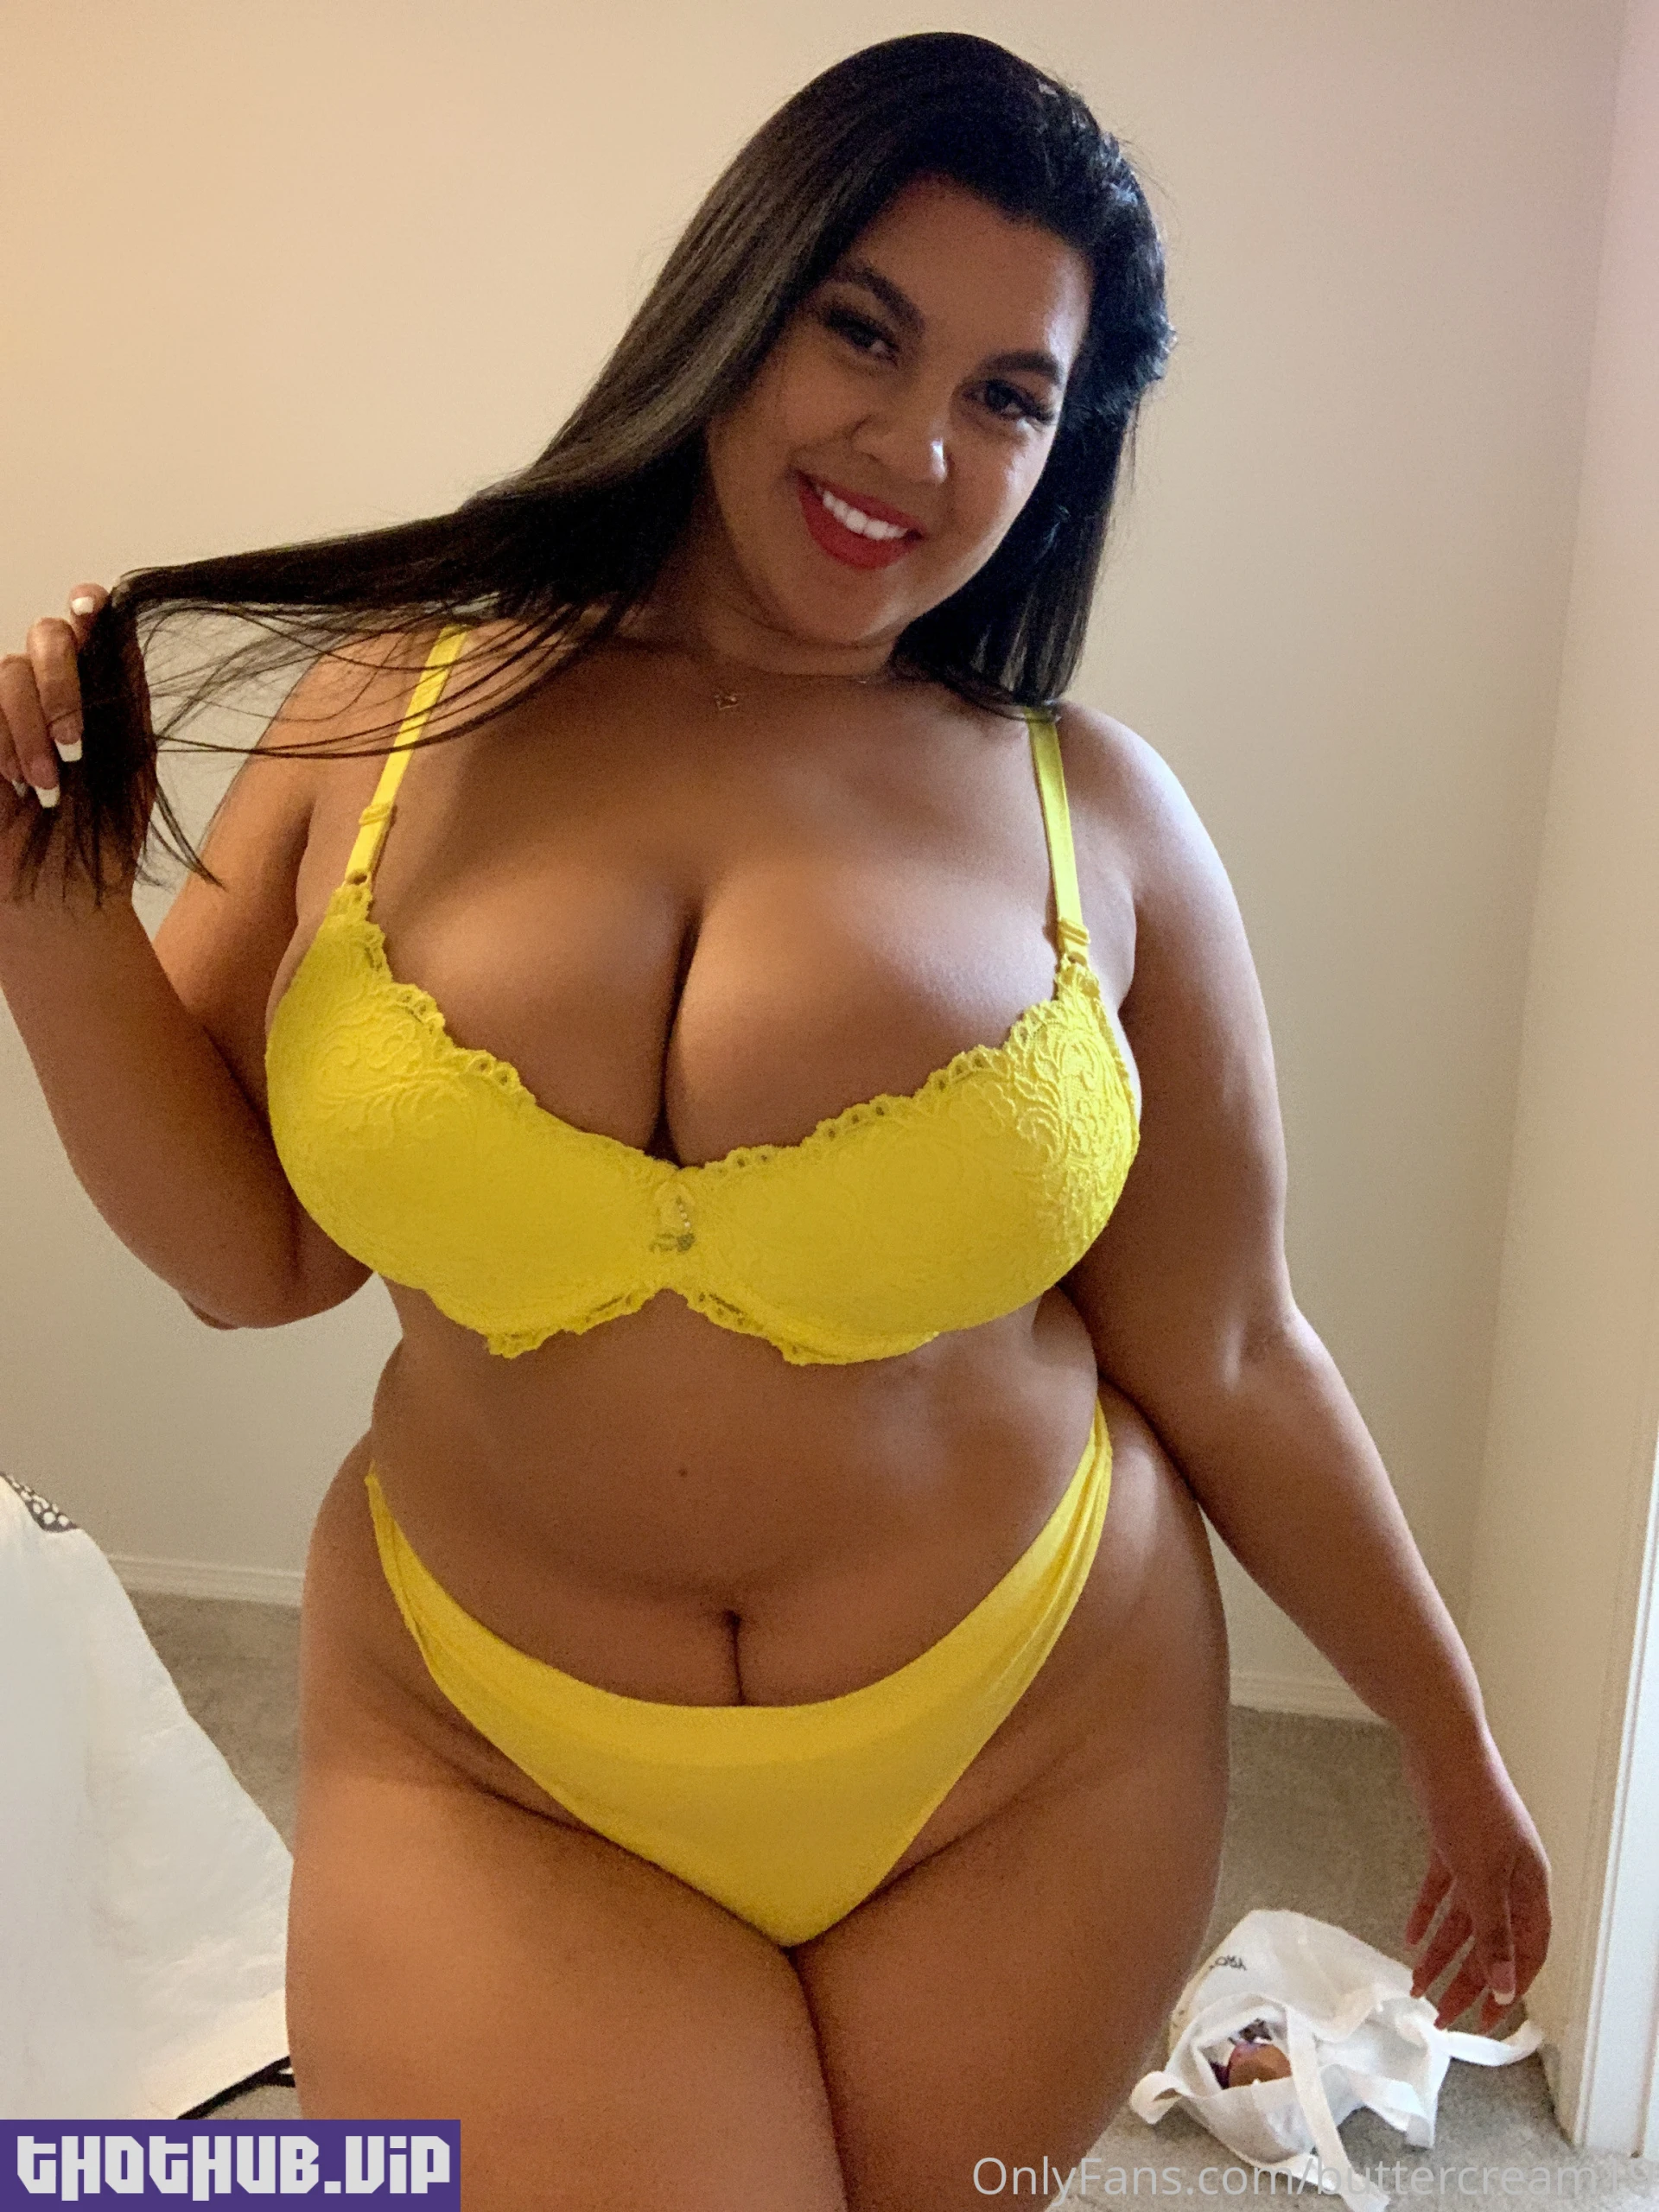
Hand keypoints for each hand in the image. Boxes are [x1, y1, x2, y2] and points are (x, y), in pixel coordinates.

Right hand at [0, 583, 149, 907]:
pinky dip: (2, 739)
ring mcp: (6, 712)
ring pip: (8, 670)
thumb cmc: (102, 836)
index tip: (91, 608)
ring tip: (43, 785)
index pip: (83, 623)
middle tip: (73, 744)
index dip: (87, 604)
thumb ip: (123, 693)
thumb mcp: (129, 760)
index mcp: (92, 691)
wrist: (63, 895)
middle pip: (45, 634)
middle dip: (60, 683)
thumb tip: (121, 624)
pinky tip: (14, 782)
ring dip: (29, 727)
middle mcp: (46, 692)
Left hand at [1400, 1725, 1550, 2033]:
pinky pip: (1442, 1891)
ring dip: (1441, 1953)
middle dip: (1468, 1980)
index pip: (1528, 1952)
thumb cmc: (1471, 1804)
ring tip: (1417, 1984)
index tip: (1482, 2020)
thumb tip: (1507, 1988)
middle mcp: (1509, 1876)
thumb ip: (1493, 1936)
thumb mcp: (1482, 1879)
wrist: (1442, 1746)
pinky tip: (1410, 1938)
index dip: (1508, 1988)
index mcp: (1530, 1886)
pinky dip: (1427, 1915)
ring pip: (1463, 1920)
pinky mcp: (1451, 1843)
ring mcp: (1480, 1859)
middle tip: (1442, 2015)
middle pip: (1492, 1941)